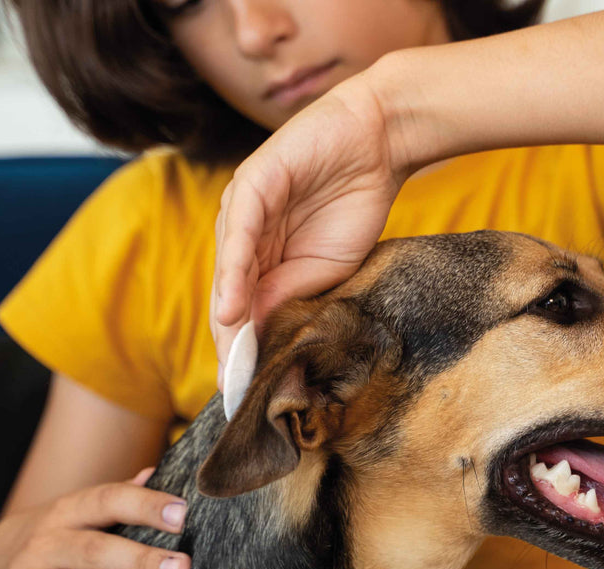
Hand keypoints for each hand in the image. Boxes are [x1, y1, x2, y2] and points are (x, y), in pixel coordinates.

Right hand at [0, 469, 190, 568]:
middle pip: (93, 551)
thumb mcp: (84, 509)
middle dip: (137, 562)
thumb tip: (157, 471)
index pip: (110, 501)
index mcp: (71, 512)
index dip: (145, 506)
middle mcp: (45, 544)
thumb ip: (122, 494)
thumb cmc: (61, 534)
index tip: (182, 515)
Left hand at [211, 77, 410, 380]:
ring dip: (226, 319)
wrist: (377, 144)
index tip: (243, 390)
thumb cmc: (355, 203)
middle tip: (232, 387)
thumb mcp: (325, 268)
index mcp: (261, 256)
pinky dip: (234, 274)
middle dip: (229, 343)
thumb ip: (291, 295)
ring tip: (230, 360)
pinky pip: (239, 236)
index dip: (242, 348)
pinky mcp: (251, 186)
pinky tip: (232, 309)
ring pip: (227, 272)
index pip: (243, 309)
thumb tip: (261, 337)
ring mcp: (242, 210)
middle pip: (227, 297)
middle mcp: (244, 236)